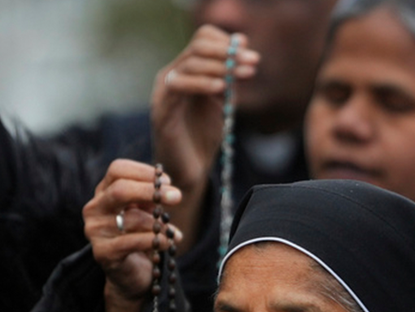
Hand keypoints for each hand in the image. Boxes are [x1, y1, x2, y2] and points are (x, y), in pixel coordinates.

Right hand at [83, 160, 182, 311]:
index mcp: (103, 193)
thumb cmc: (141, 237)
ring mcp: (95, 231)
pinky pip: (133, 242)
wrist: (132, 275)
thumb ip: (152, 198)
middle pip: (120, 190)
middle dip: (152, 191)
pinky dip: (155, 241)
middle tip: (177, 197)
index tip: (168, 182)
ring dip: (159, 224)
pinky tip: (168, 243)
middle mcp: (94, 209)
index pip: (117, 170)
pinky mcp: (102, 253)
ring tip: (173, 232)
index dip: (144, 172)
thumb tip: (167, 189)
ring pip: (132, 218)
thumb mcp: (146, 212)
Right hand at [150, 25, 257, 252]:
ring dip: (221, 66)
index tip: (252, 56)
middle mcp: (171, 74)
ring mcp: (164, 90)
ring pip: (189, 62)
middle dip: (229, 53)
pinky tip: (222, 89)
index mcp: (186, 69)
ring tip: (244, 74)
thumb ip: (230, 75)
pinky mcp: (161, 109)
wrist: (190, 171)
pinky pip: (178, 85)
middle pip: (197, 46)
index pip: (203, 38)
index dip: (228, 43)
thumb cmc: (204, 136)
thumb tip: (243, 42)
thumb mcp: (222, 100)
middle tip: (253, 62)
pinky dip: (201, 83)